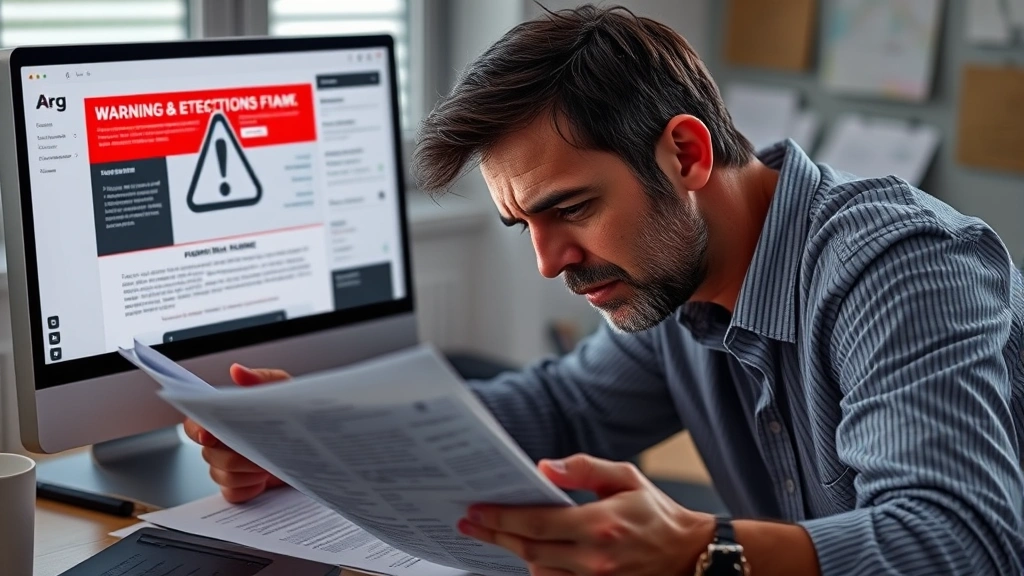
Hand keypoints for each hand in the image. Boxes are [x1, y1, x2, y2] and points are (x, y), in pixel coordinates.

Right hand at [182, 364, 290, 502]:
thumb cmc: (299, 414)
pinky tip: (264, 479)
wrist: (319, 446)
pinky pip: (232, 494)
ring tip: (268, 464)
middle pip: (208, 453)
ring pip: (219, 475)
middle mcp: (224, 442)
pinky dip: (248, 488)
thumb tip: (237, 371)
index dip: (196, 429)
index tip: (208, 434)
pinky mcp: (241, 487)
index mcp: (228, 417)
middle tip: (259, 452)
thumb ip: (262, 378)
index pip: (195, 423)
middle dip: (234, 455)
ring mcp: (230, 467)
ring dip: (245, 472)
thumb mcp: (286, 390)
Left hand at [458, 454, 714, 575]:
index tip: (476, 510)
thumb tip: (545, 468)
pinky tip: (525, 551)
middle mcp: (594, 559)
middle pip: (529, 550)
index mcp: (600, 525)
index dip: (502, 517)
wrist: (689, 555)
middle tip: (469, 523)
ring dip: (514, 552)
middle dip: (495, 534)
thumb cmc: (656, 514)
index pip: (537, 523)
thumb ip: (586, 468)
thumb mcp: (626, 477)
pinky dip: (537, 568)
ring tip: (493, 532)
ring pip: (538, 571)